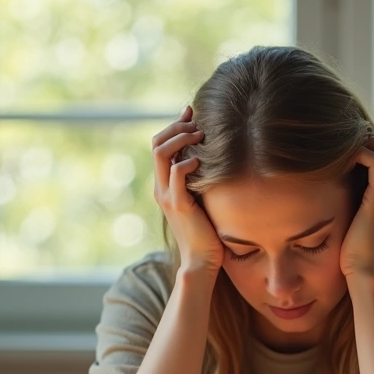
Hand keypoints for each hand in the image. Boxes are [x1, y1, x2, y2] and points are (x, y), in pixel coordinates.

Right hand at [152, 105, 222, 276]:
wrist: (201, 260)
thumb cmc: (208, 231)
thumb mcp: (203, 199)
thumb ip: (202, 180)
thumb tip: (216, 158)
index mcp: (165, 184)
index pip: (159, 145)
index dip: (174, 125)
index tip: (191, 112)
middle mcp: (162, 187)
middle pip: (157, 143)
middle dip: (176, 126)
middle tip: (197, 122)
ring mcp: (168, 195)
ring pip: (162, 153)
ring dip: (181, 138)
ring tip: (200, 135)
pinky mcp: (179, 204)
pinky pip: (177, 174)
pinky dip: (188, 162)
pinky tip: (203, 160)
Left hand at [339, 135, 373, 279]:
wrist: (364, 273)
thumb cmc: (356, 252)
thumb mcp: (359, 220)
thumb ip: (357, 202)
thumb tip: (339, 188)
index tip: (349, 149)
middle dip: (372, 139)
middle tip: (346, 143)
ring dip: (367, 142)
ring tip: (342, 147)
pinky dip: (359, 153)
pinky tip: (340, 159)